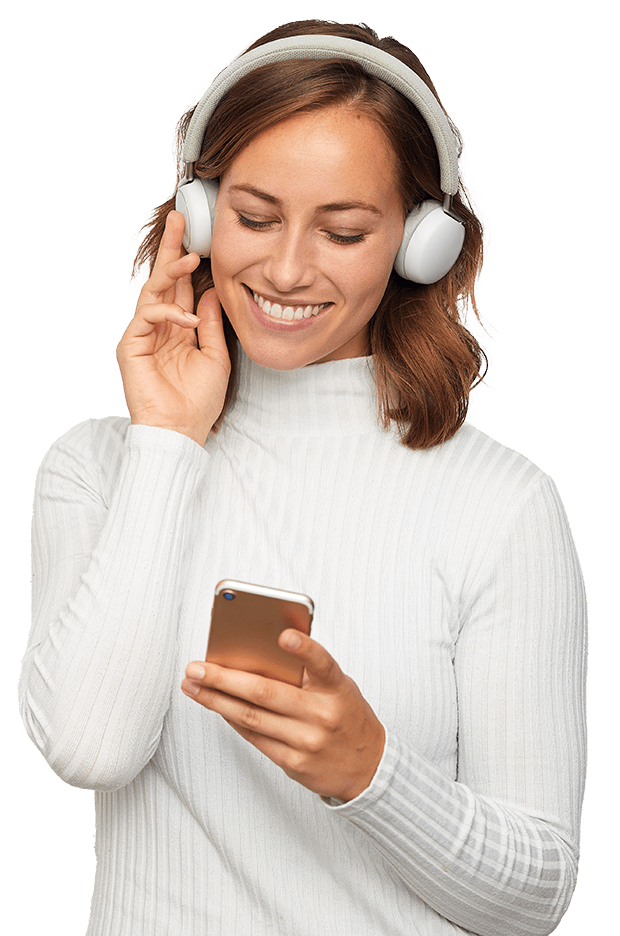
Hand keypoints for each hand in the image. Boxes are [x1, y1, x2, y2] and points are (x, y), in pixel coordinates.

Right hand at [117, 210, 230, 446]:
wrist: (181, 432)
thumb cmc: (198, 401)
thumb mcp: (216, 357)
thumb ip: (211, 324)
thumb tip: (209, 291)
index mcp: (179, 328)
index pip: (183, 287)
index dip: (189, 261)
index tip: (199, 234)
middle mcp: (160, 327)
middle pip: (165, 279)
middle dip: (172, 247)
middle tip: (179, 217)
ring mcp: (143, 335)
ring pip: (154, 291)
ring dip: (171, 271)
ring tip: (190, 256)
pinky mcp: (131, 345)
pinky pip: (147, 316)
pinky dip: (168, 313)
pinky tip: (185, 320)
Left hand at [181, 630, 385, 801]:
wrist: (369, 769)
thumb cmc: (347, 716)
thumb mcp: (339, 688)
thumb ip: (308, 673)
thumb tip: (257, 653)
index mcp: (337, 688)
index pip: (322, 663)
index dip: (304, 648)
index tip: (283, 635)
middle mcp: (322, 715)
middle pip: (265, 693)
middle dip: (224, 678)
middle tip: (195, 667)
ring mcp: (306, 741)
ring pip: (251, 717)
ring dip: (215, 700)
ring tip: (192, 685)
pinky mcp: (293, 763)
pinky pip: (254, 736)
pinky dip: (230, 718)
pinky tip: (214, 705)